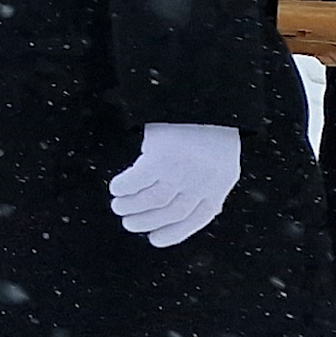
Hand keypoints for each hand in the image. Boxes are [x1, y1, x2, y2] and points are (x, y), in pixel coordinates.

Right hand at [108, 122, 239, 246]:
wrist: (202, 97)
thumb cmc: (206, 127)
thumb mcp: (218, 159)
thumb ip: (205, 183)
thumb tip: (184, 208)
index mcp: (219, 185)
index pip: (196, 219)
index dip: (174, 233)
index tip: (154, 239)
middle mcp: (202, 182)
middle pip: (170, 212)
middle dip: (146, 222)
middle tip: (128, 222)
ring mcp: (182, 171)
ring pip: (151, 201)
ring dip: (131, 207)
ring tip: (118, 206)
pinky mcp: (160, 157)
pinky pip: (136, 181)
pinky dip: (123, 188)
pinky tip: (116, 188)